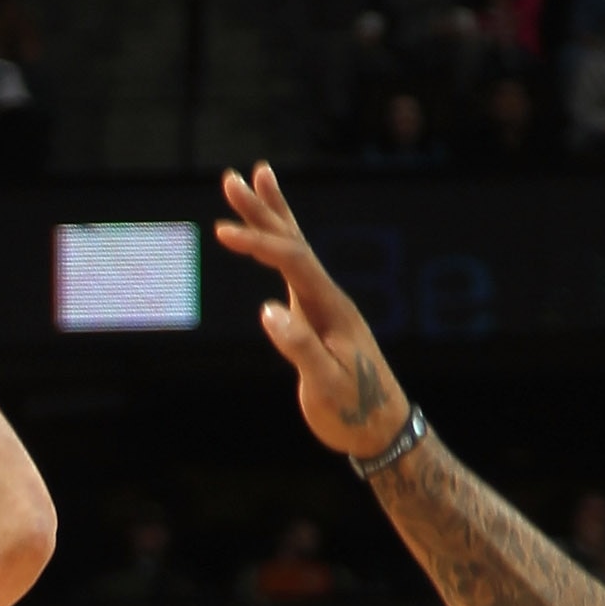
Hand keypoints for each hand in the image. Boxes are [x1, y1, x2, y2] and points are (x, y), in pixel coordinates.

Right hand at [215, 161, 404, 457]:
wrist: (381, 427)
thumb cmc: (353, 411)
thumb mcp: (326, 386)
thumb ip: (300, 347)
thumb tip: (268, 310)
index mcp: (330, 308)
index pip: (292, 261)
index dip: (258, 243)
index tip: (223, 232)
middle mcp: (328, 296)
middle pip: (292, 241)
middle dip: (262, 209)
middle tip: (232, 177)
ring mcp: (322, 304)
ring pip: (294, 249)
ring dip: (271, 216)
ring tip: (253, 178)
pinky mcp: (315, 316)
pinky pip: (294, 272)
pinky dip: (277, 249)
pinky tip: (267, 239)